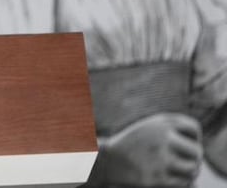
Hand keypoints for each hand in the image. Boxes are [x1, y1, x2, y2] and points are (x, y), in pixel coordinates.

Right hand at [88, 113, 202, 185]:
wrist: (107, 161)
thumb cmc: (134, 144)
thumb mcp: (150, 127)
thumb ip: (173, 127)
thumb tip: (198, 145)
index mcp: (160, 123)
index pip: (193, 128)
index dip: (192, 137)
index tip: (181, 143)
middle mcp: (161, 138)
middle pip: (197, 151)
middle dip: (193, 158)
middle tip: (182, 161)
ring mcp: (160, 159)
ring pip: (193, 169)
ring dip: (189, 172)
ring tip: (179, 170)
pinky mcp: (157, 178)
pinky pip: (183, 183)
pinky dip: (180, 182)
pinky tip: (169, 178)